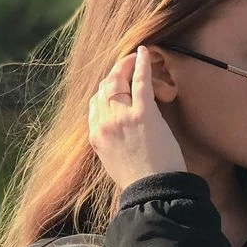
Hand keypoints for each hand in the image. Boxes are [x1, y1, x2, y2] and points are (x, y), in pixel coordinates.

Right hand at [89, 46, 187, 188]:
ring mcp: (122, 118)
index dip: (104, 91)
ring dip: (125, 65)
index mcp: (95, 137)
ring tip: (135, 57)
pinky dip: (141, 64)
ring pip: (117, 81)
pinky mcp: (143, 115)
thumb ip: (110, 143)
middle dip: (113, 73)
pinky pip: (140, 82)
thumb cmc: (139, 182)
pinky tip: (145, 53)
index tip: (115, 85)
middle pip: (103, 88)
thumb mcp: (113, 163)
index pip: (94, 104)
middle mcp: (104, 124)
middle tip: (125, 65)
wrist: (152, 193)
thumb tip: (115, 131)